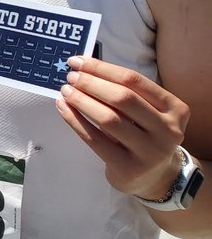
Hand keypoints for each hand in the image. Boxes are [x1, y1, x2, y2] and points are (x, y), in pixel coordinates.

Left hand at [56, 56, 189, 198]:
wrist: (155, 176)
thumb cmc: (144, 133)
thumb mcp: (147, 111)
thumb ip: (126, 91)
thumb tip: (85, 69)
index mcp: (175, 108)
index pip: (134, 80)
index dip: (102, 69)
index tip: (78, 61)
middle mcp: (168, 130)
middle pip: (123, 98)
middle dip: (92, 84)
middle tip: (71, 77)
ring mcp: (150, 151)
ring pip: (108, 119)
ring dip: (81, 101)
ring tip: (66, 91)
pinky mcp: (129, 168)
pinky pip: (95, 140)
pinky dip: (75, 121)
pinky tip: (63, 109)